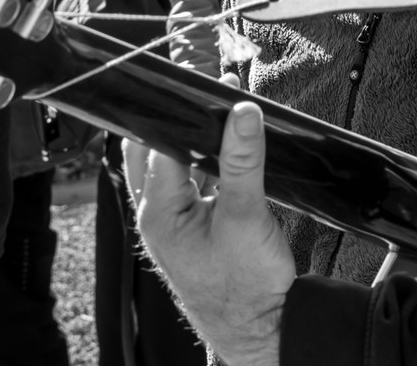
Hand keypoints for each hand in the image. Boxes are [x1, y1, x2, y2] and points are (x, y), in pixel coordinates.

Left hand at [131, 102, 292, 365]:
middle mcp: (158, 216)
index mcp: (158, 212)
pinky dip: (207, 164)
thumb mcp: (245, 215)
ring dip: (195, 142)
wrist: (262, 330)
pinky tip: (232, 154)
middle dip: (179, 121)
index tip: (204, 87)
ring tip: (224, 120)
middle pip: (155, 151)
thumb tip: (243, 113)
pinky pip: (192, 183)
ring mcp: (175, 222)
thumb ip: (242, 160)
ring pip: (174, 166)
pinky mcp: (195, 227)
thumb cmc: (245, 289)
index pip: (158, 144)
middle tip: (207, 96)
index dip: (182, 112)